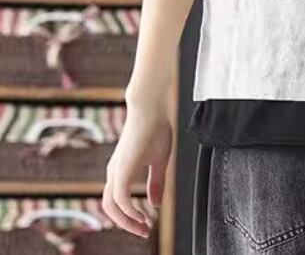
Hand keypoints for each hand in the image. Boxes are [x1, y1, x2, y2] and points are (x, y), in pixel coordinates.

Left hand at [103, 103, 172, 237]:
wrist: (151, 107)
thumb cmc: (156, 127)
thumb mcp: (159, 161)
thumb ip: (156, 183)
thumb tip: (154, 203)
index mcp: (122, 170)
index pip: (118, 202)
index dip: (130, 216)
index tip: (146, 224)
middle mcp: (115, 171)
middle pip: (110, 208)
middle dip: (126, 223)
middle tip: (143, 231)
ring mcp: (116, 170)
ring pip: (111, 206)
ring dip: (126, 220)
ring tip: (142, 226)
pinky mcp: (122, 168)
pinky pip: (119, 197)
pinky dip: (129, 210)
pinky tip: (142, 214)